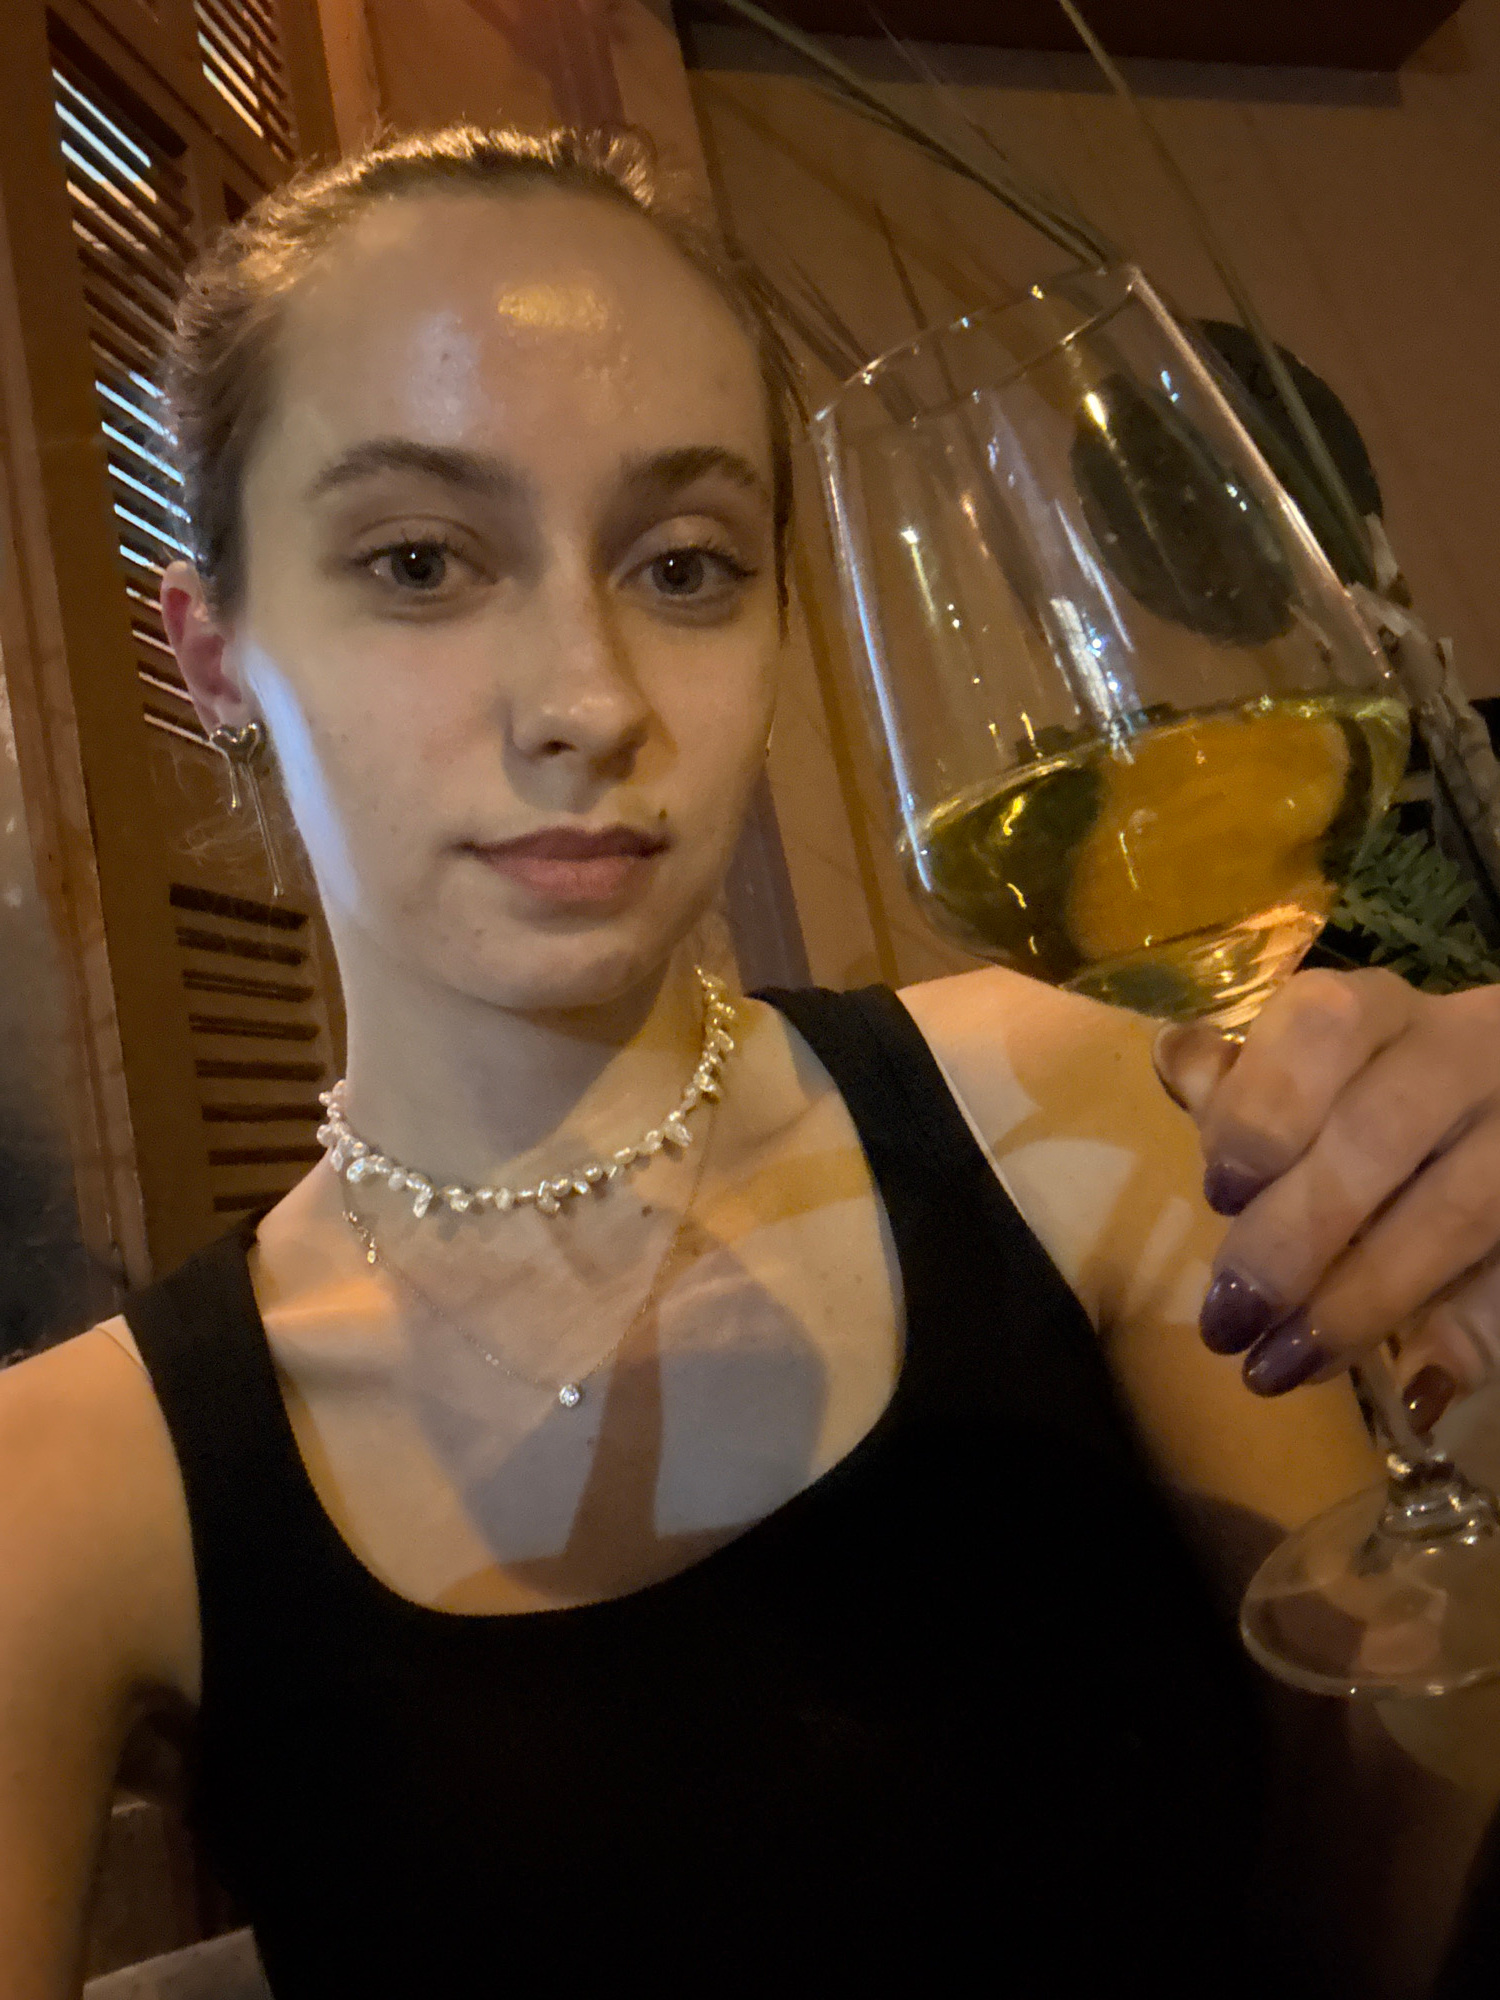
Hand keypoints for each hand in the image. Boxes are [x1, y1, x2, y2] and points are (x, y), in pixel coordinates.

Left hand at [1154, 967, 1499, 1425]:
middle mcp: (1467, 1050)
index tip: (1221, 1192)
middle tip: (1228, 1320)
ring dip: (1361, 1305)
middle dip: (1293, 1238)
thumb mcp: (1305, 1075)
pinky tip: (1420, 1385)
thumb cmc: (1368, 1096)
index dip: (1265, 1106)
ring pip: (1457, 1213)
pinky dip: (1474, 1333)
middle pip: (1380, 1134)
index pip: (1324, 1025)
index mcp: (1380, 1011)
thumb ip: (1244, 1084)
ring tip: (1280, 1368)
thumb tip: (1179, 1063)